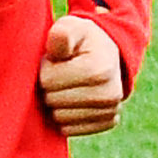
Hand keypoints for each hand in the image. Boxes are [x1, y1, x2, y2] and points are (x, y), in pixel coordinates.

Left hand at [40, 15, 124, 135]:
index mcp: (99, 70)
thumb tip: (59, 41)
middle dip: (50, 86)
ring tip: (69, 85)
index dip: (46, 68)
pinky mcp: (108, 122)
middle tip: (63, 73)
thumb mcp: (71, 27)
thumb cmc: (82, 39)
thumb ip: (61, 33)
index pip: (47, 81)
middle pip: (52, 101)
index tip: (58, 60)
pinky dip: (65, 116)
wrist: (108, 53)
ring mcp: (111, 110)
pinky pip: (69, 129)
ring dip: (57, 102)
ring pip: (59, 118)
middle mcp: (110, 94)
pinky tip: (74, 100)